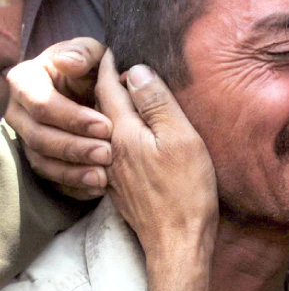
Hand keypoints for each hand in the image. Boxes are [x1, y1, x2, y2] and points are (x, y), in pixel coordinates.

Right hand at [5, 37, 110, 197]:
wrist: (91, 89)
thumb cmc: (90, 66)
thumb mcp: (89, 52)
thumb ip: (81, 53)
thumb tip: (67, 62)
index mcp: (26, 81)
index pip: (41, 104)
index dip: (72, 117)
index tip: (106, 126)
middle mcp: (19, 112)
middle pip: (39, 137)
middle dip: (75, 147)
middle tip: (107, 153)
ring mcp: (27, 139)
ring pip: (42, 162)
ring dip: (73, 171)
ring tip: (103, 176)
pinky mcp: (41, 160)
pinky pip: (51, 181)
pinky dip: (73, 186)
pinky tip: (96, 188)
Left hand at [94, 50, 217, 259]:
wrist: (177, 241)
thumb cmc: (186, 189)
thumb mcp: (180, 138)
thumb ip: (157, 103)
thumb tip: (136, 71)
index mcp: (123, 133)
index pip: (107, 88)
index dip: (110, 66)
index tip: (113, 49)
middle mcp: (109, 149)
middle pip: (101, 107)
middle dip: (105, 84)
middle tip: (116, 65)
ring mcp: (112, 170)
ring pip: (105, 128)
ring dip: (110, 108)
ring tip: (122, 93)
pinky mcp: (120, 186)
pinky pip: (112, 148)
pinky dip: (116, 131)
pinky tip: (130, 133)